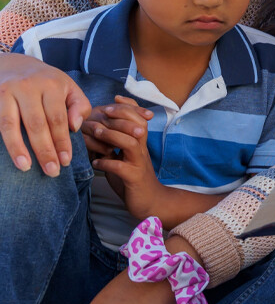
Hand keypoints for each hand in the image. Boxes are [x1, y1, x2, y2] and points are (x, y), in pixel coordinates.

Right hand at [0, 52, 91, 175]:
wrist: (15, 64)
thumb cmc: (47, 82)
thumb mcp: (69, 88)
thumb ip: (80, 106)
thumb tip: (75, 127)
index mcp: (52, 85)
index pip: (58, 119)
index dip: (62, 142)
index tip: (66, 161)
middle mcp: (29, 87)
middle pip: (37, 124)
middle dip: (45, 150)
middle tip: (52, 171)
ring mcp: (8, 92)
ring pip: (12, 125)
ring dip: (19, 149)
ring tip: (26, 168)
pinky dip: (5, 140)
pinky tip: (12, 155)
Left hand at [85, 96, 161, 220]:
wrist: (150, 201)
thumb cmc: (133, 178)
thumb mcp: (124, 157)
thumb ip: (115, 144)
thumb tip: (97, 130)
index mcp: (140, 143)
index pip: (140, 118)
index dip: (128, 107)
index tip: (112, 102)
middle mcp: (142, 150)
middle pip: (138, 125)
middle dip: (120, 116)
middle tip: (102, 114)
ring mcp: (139, 163)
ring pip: (131, 142)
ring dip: (112, 135)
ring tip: (97, 133)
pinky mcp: (134, 178)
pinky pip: (120, 167)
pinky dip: (106, 163)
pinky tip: (95, 162)